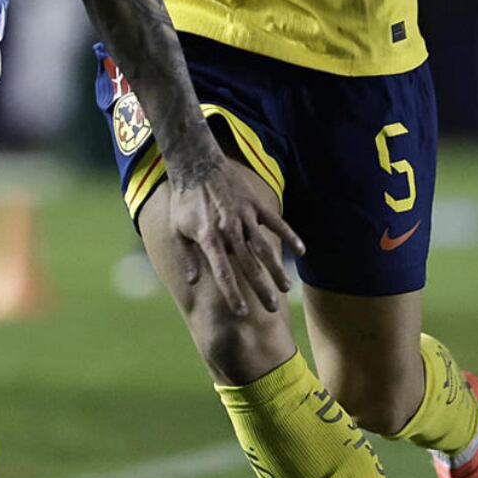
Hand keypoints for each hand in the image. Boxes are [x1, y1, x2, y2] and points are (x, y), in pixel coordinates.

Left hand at [168, 158, 305, 316]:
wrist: (197, 164)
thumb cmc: (185, 200)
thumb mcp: (177, 230)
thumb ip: (187, 256)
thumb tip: (192, 281)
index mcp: (209, 239)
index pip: (223, 273)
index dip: (233, 294)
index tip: (242, 312)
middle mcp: (228, 230)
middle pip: (249, 266)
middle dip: (261, 289)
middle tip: (272, 308)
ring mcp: (244, 216)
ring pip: (264, 248)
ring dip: (276, 269)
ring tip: (285, 288)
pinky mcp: (255, 205)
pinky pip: (276, 222)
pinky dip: (289, 235)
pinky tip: (301, 251)